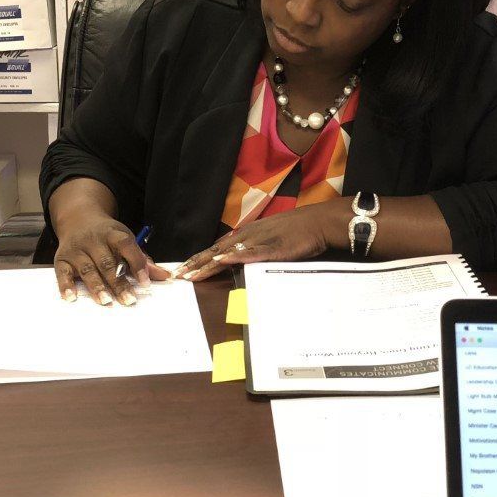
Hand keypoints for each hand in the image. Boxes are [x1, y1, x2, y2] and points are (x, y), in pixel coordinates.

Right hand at [53, 216, 169, 305]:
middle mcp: (93, 240)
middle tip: (129, 300)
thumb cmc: (107, 236)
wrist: (79, 219)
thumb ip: (141, 259)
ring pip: (87, 269)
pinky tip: (72, 297)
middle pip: (107, 262)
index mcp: (113, 233)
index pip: (126, 245)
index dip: (137, 263)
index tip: (145, 282)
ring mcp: (76, 249)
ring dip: (96, 286)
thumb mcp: (125, 240)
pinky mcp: (61, 258)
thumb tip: (164, 276)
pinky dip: (66, 285)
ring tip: (105, 300)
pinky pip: (62, 273)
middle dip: (118, 282)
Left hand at [177, 204, 337, 282]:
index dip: (199, 259)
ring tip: (192, 273)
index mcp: (247, 234)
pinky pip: (250, 253)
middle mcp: (248, 235)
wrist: (318, 222)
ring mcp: (259, 240)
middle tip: (179, 275)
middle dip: (196, 263)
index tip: (185, 269)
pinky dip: (234, 257)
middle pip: (216, 250)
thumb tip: (240, 259)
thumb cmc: (298, 231)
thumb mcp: (271, 238)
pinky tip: (221, 260)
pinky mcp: (272, 248)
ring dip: (208, 263)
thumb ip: (255, 248)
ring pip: (227, 253)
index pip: (217, 248)